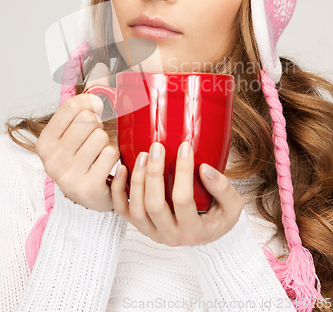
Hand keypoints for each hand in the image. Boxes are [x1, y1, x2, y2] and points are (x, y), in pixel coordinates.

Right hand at [35, 63, 119, 210]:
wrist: (93, 197)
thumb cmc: (87, 157)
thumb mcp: (80, 128)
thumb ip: (90, 96)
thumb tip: (99, 64)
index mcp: (45, 142)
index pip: (73, 105)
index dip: (91, 105)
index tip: (96, 113)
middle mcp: (51, 159)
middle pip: (88, 120)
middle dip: (99, 127)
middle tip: (97, 141)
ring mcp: (66, 175)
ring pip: (101, 137)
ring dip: (108, 144)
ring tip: (102, 156)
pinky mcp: (86, 187)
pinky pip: (112, 154)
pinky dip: (116, 159)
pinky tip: (109, 168)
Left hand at [111, 141, 243, 245]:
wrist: (205, 237)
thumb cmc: (219, 217)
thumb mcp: (232, 206)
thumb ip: (223, 188)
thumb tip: (204, 168)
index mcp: (193, 231)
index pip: (183, 200)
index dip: (183, 172)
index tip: (185, 147)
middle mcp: (170, 235)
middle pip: (154, 205)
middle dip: (154, 173)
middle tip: (157, 147)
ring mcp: (152, 232)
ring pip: (136, 209)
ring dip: (137, 179)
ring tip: (143, 154)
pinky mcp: (140, 226)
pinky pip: (122, 210)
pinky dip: (118, 190)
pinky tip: (122, 169)